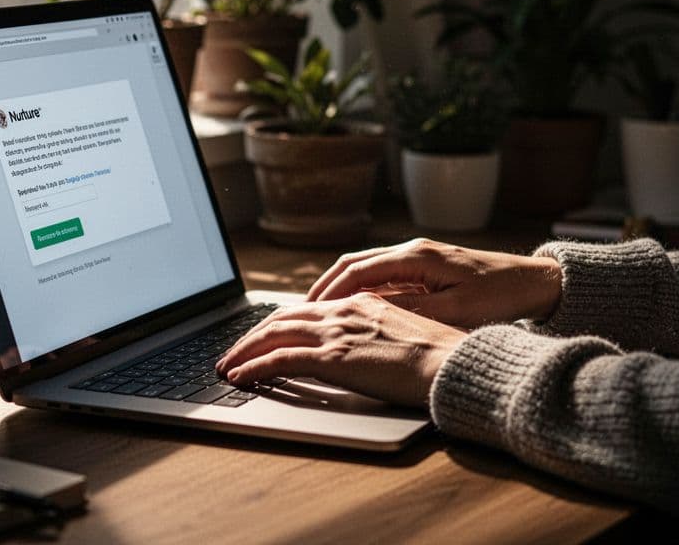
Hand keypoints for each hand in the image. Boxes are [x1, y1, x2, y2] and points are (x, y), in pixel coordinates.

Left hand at [215, 293, 467, 405]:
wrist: (452, 363)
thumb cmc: (438, 356)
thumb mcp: (402, 334)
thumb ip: (373, 334)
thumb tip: (357, 350)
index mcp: (360, 302)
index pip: (305, 308)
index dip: (277, 323)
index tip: (260, 337)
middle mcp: (343, 310)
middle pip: (282, 317)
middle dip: (251, 336)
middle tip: (231, 353)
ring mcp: (336, 332)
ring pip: (273, 334)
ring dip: (244, 351)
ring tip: (226, 367)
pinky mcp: (332, 357)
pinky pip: (280, 359)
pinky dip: (254, 366)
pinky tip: (240, 377)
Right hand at [305, 238, 561, 328]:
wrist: (536, 282)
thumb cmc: (501, 296)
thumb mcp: (456, 310)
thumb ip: (411, 311)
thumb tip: (369, 316)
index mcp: (416, 256)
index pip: (356, 270)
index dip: (328, 292)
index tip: (307, 312)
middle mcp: (412, 250)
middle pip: (353, 264)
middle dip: (324, 288)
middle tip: (300, 313)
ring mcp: (419, 256)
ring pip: (365, 267)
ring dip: (340, 288)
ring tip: (318, 313)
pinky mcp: (427, 266)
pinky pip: (382, 275)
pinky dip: (360, 289)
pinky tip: (353, 309)